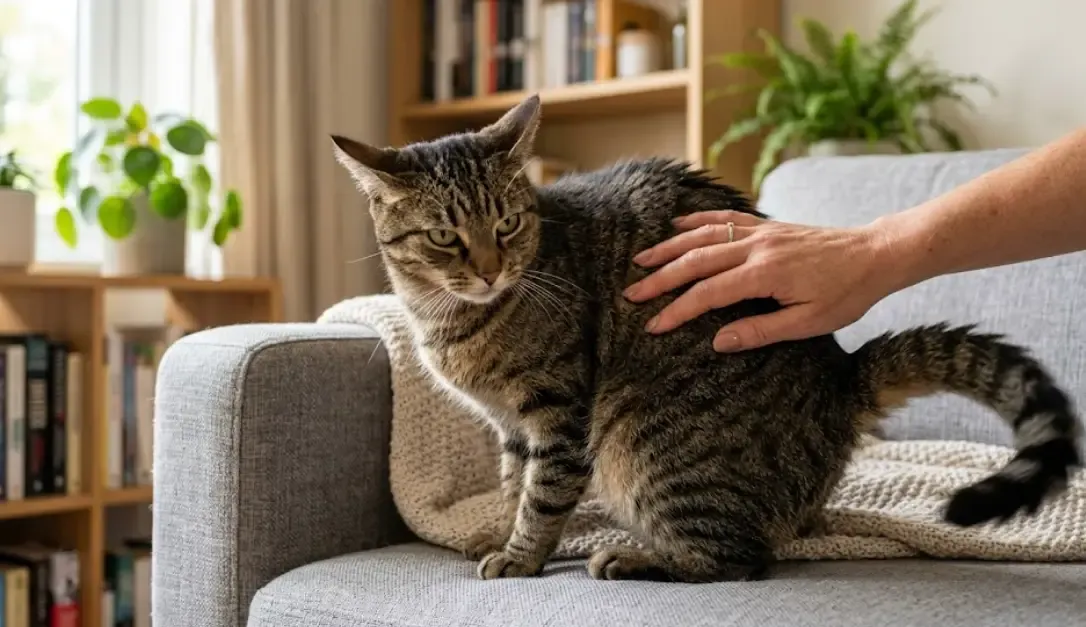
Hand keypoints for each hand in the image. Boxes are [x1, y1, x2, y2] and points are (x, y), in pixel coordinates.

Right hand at [623, 210, 899, 351]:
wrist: (876, 254)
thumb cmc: (846, 293)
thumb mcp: (808, 323)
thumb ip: (761, 330)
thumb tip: (719, 341)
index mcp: (765, 274)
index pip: (707, 293)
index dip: (677, 310)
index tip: (653, 326)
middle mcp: (757, 247)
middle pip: (696, 261)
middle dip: (660, 278)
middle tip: (631, 293)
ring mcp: (761, 231)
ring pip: (703, 235)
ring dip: (670, 247)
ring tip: (642, 259)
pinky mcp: (768, 225)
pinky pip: (724, 217)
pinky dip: (697, 220)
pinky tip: (678, 225)